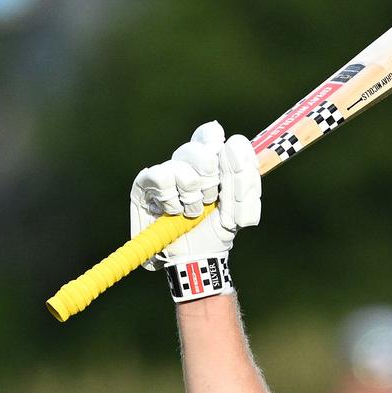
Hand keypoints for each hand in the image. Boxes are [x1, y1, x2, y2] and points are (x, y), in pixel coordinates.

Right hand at [129, 121, 260, 270]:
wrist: (195, 258)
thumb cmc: (217, 231)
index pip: (211, 134)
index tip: (230, 173)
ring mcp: (166, 171)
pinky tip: (173, 211)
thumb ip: (247, 179)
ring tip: (193, 212)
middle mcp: (186, 162)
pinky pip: (161, 177)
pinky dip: (172, 200)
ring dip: (194, 198)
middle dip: (214, 181)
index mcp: (210, 161)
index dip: (221, 151)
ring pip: (184, 168)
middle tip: (212, 199)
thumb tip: (234, 143)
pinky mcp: (144, 184)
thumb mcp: (243, 209)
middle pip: (202, 149)